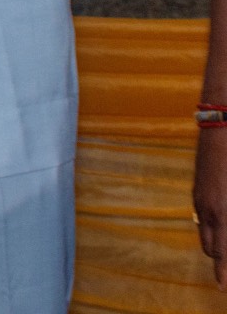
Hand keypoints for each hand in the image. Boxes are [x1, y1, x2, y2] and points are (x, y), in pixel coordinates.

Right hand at [195, 127, 226, 288]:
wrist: (222, 130)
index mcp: (224, 214)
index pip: (223, 254)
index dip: (225, 274)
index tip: (224, 290)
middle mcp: (208, 210)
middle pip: (211, 249)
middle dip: (221, 260)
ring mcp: (199, 199)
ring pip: (204, 234)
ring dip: (216, 244)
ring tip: (225, 246)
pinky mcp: (197, 191)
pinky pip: (202, 219)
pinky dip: (212, 228)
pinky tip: (222, 224)